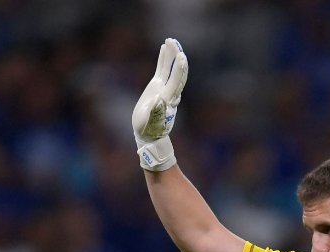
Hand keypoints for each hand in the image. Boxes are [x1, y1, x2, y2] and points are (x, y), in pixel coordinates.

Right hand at [132, 37, 187, 170]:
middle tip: (174, 42)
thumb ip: (155, 112)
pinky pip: (163, 70)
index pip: (176, 81)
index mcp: (168, 99)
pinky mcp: (158, 86)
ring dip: (171, 54)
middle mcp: (170, 92)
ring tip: (170, 40)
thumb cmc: (148, 130)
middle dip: (176, 57)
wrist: (148, 134)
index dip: (179, 69)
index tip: (181, 56)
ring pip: (170, 68)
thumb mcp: (149, 123)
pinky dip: (164, 59)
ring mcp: (165, 88)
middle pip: (176, 72)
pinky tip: (164, 48)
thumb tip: (159, 100)